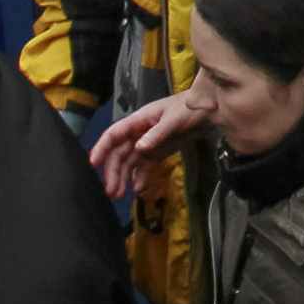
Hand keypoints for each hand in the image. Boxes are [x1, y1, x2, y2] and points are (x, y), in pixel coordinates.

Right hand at [87, 84, 214, 199]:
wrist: (210, 111)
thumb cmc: (190, 108)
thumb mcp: (174, 119)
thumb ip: (157, 134)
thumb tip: (139, 148)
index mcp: (139, 120)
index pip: (114, 134)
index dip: (102, 148)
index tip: (93, 164)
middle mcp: (139, 132)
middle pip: (120, 153)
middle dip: (113, 172)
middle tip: (111, 192)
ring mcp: (148, 143)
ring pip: (129, 162)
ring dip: (122, 178)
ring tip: (119, 195)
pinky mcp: (158, 152)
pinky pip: (144, 166)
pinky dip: (140, 177)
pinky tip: (138, 189)